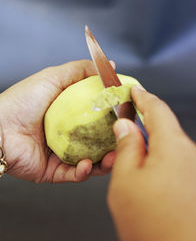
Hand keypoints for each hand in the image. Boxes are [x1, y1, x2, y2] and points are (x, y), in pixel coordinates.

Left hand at [0, 60, 114, 182]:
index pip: (99, 118)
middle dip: (113, 145)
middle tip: (124, 142)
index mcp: (69, 115)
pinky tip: (86, 165)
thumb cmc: (22, 101)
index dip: (115, 119)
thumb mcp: (54, 77)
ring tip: (111, 158)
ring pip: (90, 162)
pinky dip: (83, 172)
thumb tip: (111, 66)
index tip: (128, 118)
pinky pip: (73, 174)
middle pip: (98, 142)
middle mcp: (67, 135)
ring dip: (104, 163)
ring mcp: (61, 154)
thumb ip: (82, 71)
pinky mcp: (52, 172)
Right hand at [108, 85, 195, 240]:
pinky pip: (175, 166)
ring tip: (132, 173)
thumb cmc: (155, 226)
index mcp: (172, 146)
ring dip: (150, 154)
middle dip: (143, 131)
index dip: (143, 97)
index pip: (157, 109)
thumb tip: (125, 127)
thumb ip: (126, 149)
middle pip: (164, 131)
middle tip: (123, 136)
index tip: (134, 91)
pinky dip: (159, 168)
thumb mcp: (126, 182)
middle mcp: (189, 154)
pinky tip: (148, 187)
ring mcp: (195, 170)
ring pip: (168, 151)